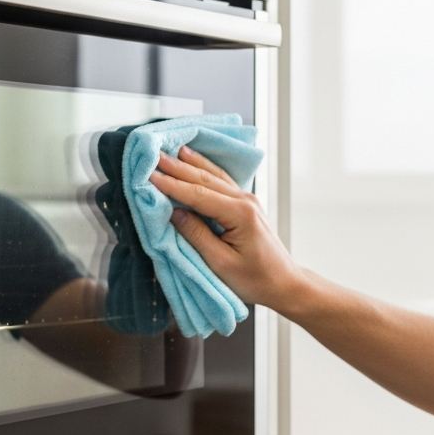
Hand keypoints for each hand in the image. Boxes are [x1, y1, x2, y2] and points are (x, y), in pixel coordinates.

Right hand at [149, 146, 306, 311]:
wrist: (284, 283)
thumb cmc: (255, 280)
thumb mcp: (220, 264)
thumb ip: (196, 236)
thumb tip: (174, 212)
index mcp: (240, 214)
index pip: (198, 194)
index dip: (172, 185)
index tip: (149, 175)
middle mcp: (245, 200)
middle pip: (205, 179)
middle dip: (177, 167)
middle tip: (153, 155)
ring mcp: (247, 200)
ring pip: (214, 176)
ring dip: (190, 163)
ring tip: (171, 151)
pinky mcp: (246, 204)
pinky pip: (221, 181)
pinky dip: (205, 168)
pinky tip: (194, 159)